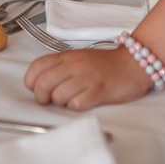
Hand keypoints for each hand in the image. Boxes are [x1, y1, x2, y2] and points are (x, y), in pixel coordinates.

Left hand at [23, 46, 151, 109]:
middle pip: (43, 83)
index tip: (35, 87)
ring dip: (60, 103)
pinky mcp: (99, 92)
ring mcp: (87, 78)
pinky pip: (77, 105)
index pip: (37, 66)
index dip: (31, 81)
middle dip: (41, 97)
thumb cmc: (106, 64)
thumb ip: (60, 67)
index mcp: (68, 56)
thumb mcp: (79, 58)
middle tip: (48, 100)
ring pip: (58, 96)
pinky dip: (76, 107)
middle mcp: (75, 65)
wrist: (134, 64)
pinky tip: (83, 101)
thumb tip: (40, 82)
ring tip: (70, 99)